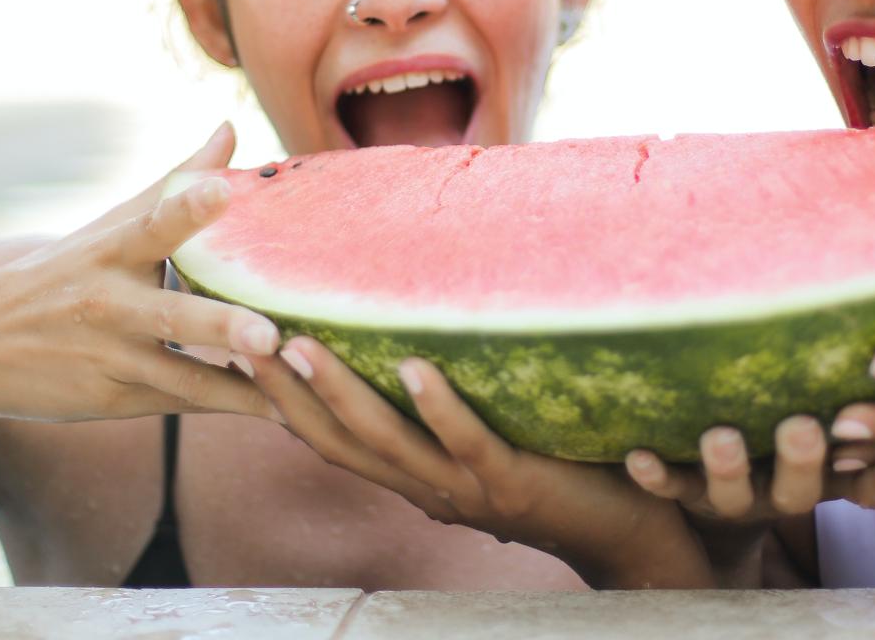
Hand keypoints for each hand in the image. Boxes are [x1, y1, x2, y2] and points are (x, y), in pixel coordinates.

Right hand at [0, 122, 281, 421]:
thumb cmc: (62, 274)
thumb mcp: (110, 225)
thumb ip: (177, 182)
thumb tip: (231, 127)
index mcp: (113, 251)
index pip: (153, 222)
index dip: (188, 207)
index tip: (224, 190)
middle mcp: (112, 304)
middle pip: (175, 316)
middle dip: (224, 326)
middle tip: (271, 333)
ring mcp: (113, 357)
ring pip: (184, 376)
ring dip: (240, 387)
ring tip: (295, 400)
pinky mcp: (115, 401)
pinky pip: (182, 403)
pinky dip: (229, 406)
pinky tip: (283, 413)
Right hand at [249, 337, 715, 588]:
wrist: (634, 537)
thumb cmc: (565, 473)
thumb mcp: (491, 442)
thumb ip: (452, 410)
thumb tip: (416, 338)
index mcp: (417, 478)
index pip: (333, 440)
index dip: (282, 401)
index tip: (239, 347)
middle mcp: (429, 488)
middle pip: (341, 441)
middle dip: (289, 392)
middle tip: (243, 337)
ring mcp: (468, 488)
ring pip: (389, 442)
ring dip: (342, 394)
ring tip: (302, 344)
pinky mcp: (515, 481)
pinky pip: (468, 442)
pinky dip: (438, 405)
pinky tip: (414, 365)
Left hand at [622, 418, 874, 582]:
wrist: (715, 508)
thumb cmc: (781, 435)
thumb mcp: (823, 421)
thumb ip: (847, 389)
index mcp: (824, 476)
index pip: (868, 484)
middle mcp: (782, 491)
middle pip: (799, 491)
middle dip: (801, 459)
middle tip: (801, 428)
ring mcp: (734, 497)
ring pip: (733, 494)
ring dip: (729, 467)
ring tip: (721, 437)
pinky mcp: (688, 492)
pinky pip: (670, 487)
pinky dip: (656, 474)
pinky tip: (638, 455)